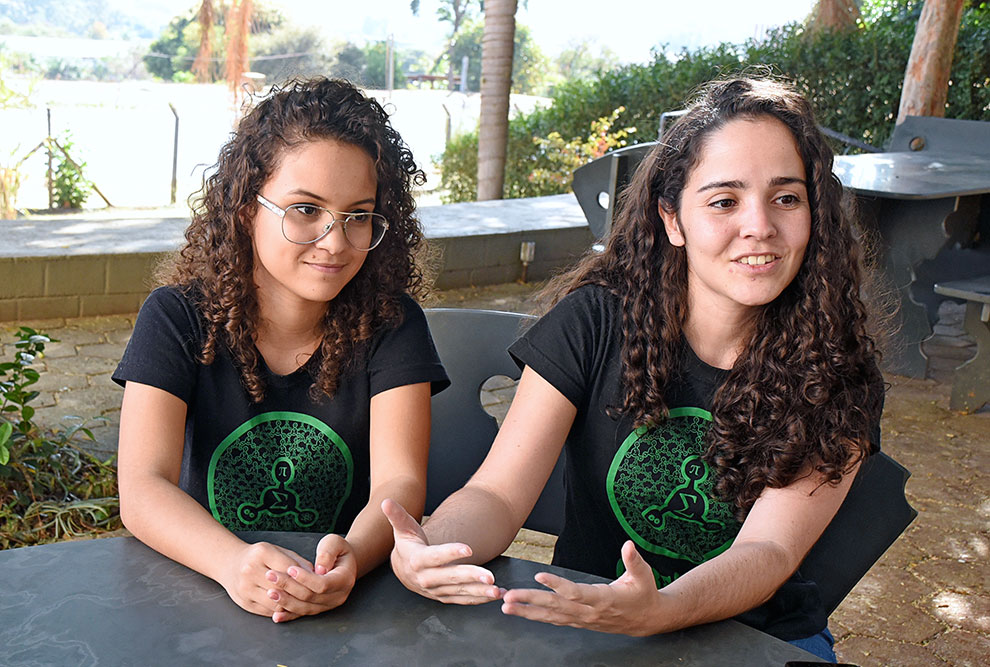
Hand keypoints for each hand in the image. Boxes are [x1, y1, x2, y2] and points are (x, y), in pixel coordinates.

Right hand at [218, 541, 316, 619]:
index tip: (317, 580)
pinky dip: (281, 611)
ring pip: (276, 602)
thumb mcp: (276, 550)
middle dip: (300, 592)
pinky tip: (290, 607)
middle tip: (315, 595)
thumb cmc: (258, 556)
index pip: (288, 568)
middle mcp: (250, 570)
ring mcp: (245, 588)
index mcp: (261, 553)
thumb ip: (296, 561)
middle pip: (282, 587)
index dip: (305, 576)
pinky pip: (268, 611)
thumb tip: (317, 574)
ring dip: (292, 604)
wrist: (229, 564)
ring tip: (304, 602)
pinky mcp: (244, 603)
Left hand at [263, 534, 358, 622]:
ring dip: (286, 601)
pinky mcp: (318, 609)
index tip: (289, 568)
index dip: (305, 578)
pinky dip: (288, 615)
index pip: (323, 584)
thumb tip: (319, 568)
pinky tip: (276, 616)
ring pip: (305, 608)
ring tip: (269, 592)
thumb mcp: (335, 542)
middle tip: (271, 576)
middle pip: (311, 597)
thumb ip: (328, 552)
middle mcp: (338, 597)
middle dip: (289, 587)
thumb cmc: (338, 550)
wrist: (343, 563)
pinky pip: (302, 614)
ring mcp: (328, 605)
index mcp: (344, 580)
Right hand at [382, 498, 503, 604]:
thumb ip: (397, 515)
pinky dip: (478, 599)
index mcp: (417, 560)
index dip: (451, 552)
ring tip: (497, 590)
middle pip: (450, 577)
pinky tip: (494, 595)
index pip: (435, 556)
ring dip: (479, 592)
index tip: (468, 549)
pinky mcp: (443, 596)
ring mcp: (435, 590)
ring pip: (459, 591)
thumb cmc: (407, 544)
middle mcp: (426, 578)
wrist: (403, 568)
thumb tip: (386, 501)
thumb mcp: (402, 528)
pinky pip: (461, 600)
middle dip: (471, 577)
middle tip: (490, 577)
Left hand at [500, 541, 661, 635]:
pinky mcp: (580, 622)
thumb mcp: (644, 575)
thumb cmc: (644, 594)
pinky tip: (521, 613)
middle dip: (531, 601)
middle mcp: (590, 612)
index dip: (557, 585)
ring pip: (551, 617)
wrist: (648, 620)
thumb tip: (628, 544)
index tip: (539, 576)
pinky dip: (537, 617)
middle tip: (509, 597)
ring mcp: (583, 620)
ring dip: (527, 612)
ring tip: (506, 606)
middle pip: (556, 607)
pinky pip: (555, 620)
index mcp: (604, 599)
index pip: (576, 593)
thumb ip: (634, 560)